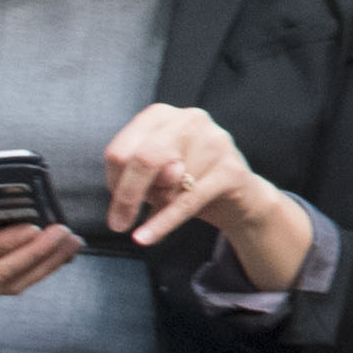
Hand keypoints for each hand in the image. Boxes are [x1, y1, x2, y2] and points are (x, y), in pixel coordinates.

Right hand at [0, 189, 78, 352]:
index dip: (8, 242)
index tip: (37, 225)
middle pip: (0, 274)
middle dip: (40, 255)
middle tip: (67, 233)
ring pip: (7, 286)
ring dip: (44, 266)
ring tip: (70, 245)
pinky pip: (3, 290)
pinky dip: (31, 275)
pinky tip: (52, 257)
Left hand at [101, 102, 298, 279]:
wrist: (239, 197)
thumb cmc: (187, 181)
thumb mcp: (153, 174)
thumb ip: (139, 173)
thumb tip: (156, 182)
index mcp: (162, 115)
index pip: (120, 151)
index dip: (113, 182)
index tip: (116, 205)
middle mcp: (189, 119)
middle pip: (142, 160)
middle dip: (126, 196)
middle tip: (118, 224)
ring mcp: (215, 141)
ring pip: (168, 183)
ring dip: (161, 203)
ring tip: (171, 202)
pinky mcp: (231, 170)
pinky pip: (188, 201)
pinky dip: (164, 223)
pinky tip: (147, 238)